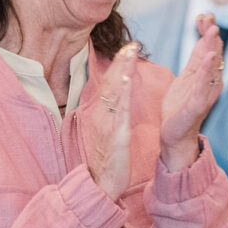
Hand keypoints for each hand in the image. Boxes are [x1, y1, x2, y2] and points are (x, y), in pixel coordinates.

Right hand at [87, 42, 137, 200]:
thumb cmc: (105, 161)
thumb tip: (115, 103)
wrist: (98, 184)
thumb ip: (111, 117)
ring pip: (112, 91)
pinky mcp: (113, 134)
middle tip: (129, 43)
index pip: (108, 84)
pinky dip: (120, 91)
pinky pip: (117, 109)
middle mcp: (101, 115)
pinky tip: (125, 78)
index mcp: (101, 114)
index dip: (117, 66)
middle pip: (109, 82)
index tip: (126, 49)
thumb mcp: (108, 134)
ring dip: (120, 69)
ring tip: (129, 51)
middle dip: (119, 61)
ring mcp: (106, 123)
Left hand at [160, 13, 223, 171]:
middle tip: (209, 16)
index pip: (209, 47)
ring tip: (212, 30)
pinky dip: (207, 69)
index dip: (207, 30)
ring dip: (212, 46)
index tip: (204, 14)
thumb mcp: (187, 76)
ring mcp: (206, 92)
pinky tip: (208, 56)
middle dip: (211, 34)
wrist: (174, 133)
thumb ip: (195, 59)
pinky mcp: (198, 103)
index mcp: (206, 74)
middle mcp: (211, 82)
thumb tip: (203, 37)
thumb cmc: (180, 105)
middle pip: (214, 52)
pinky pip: (204, 84)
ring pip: (212, 65)